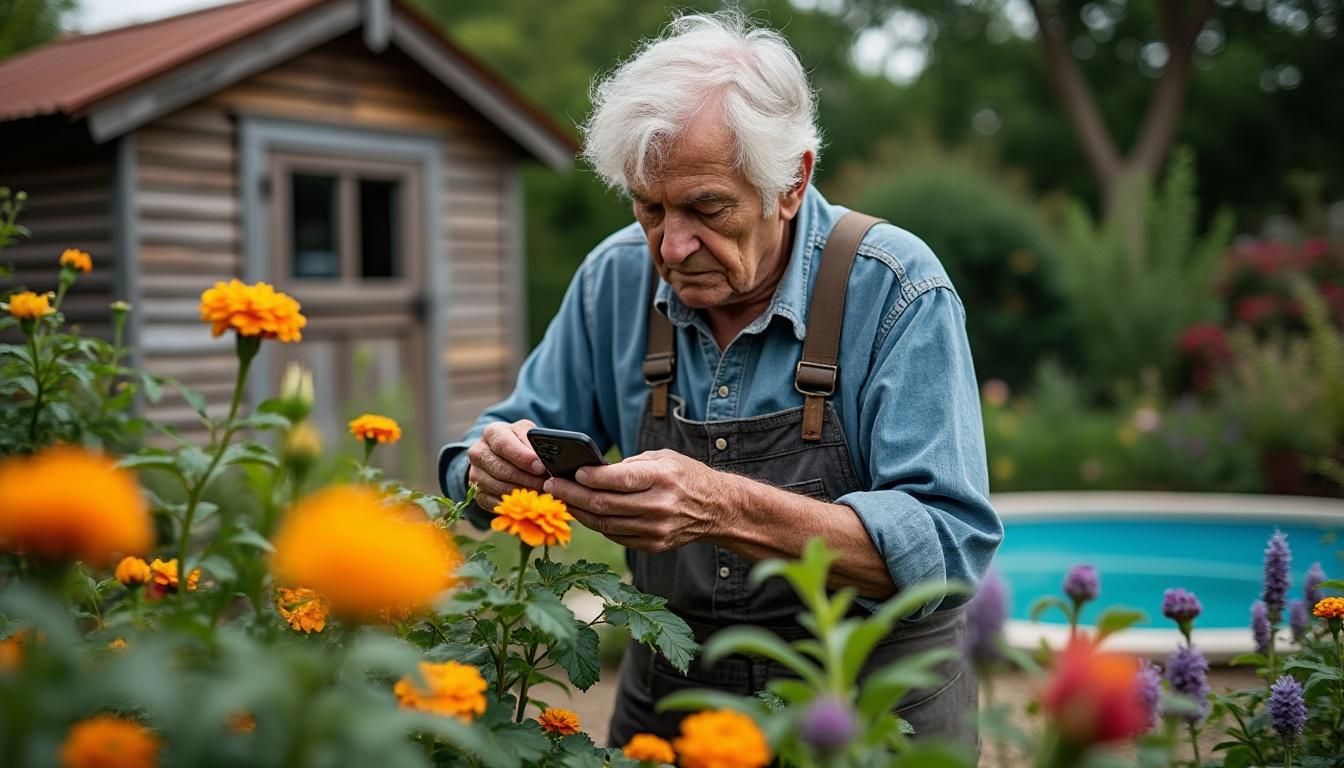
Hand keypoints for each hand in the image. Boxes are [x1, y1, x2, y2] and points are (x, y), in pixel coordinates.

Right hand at [465, 419, 547, 511]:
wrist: (501, 455)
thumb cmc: (520, 442)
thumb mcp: (527, 434)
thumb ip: (533, 442)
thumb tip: (544, 458)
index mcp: (492, 433)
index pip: (504, 444)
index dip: (522, 457)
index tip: (540, 467)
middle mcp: (478, 452)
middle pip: (502, 469)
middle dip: (526, 478)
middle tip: (546, 484)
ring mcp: (475, 474)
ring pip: (498, 487)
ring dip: (521, 492)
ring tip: (540, 493)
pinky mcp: (477, 493)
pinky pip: (494, 502)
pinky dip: (512, 504)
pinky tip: (527, 502)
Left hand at [542, 449, 739, 553]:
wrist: (717, 509)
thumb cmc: (685, 476)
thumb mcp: (663, 459)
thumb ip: (630, 465)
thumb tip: (592, 472)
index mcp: (662, 479)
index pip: (617, 480)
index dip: (589, 478)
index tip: (569, 472)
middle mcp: (659, 506)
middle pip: (604, 504)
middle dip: (572, 495)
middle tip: (551, 486)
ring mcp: (656, 530)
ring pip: (605, 524)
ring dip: (579, 512)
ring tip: (562, 500)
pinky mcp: (654, 545)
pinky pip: (616, 536)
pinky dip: (598, 525)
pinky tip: (585, 514)